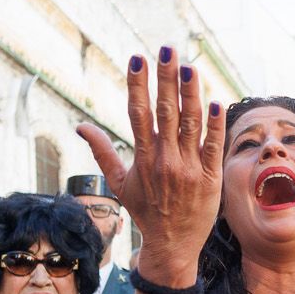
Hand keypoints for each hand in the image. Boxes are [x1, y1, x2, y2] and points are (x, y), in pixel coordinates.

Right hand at [76, 49, 224, 282]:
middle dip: (166, 78)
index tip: (137, 59)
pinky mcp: (211, 178)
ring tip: (189, 67)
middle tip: (167, 49)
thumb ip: (101, 151)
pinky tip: (215, 101)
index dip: (138, 85)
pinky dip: (215, 124)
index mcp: (143, 158)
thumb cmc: (145, 210)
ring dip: (190, 94)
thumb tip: (79, 127)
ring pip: (191, 124)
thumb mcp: (119, 182)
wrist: (172, 245)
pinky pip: (214, 146)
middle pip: (165, 112)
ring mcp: (190, 168)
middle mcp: (165, 160)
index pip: (138, 114)